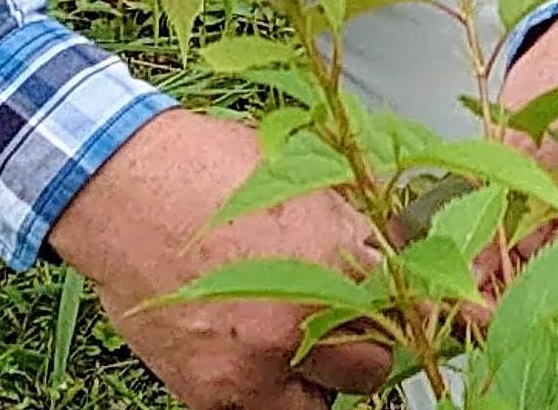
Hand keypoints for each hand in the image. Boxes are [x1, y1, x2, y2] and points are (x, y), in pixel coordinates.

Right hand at [50, 106, 391, 409]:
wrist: (125, 190)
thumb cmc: (210, 171)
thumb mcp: (303, 181)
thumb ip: (356, 231)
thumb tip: (402, 256)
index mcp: (332, 263)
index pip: (409, 311)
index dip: (421, 313)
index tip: (432, 318)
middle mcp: (297, 323)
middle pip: (370, 370)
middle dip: (364, 349)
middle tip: (349, 327)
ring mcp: (252, 366)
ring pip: (320, 403)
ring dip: (318, 380)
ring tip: (294, 339)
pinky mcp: (210, 393)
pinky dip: (265, 390)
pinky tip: (250, 349)